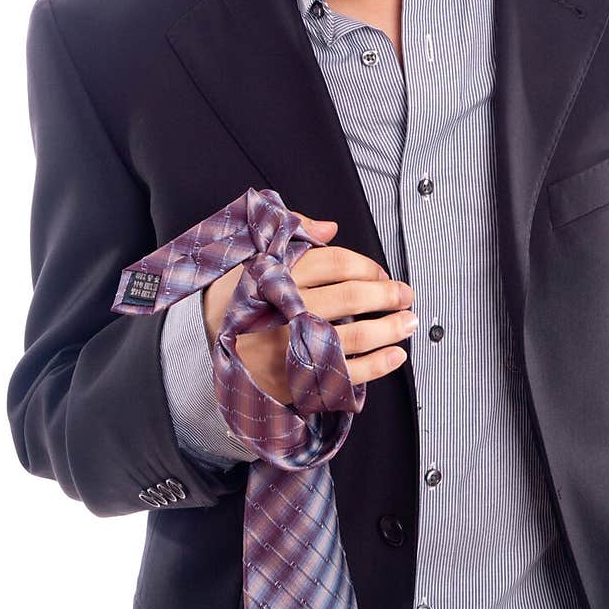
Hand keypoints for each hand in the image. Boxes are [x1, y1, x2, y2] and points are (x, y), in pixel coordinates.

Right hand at [201, 211, 415, 405]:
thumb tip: (330, 227)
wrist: (199, 347)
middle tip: (407, 294)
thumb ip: (290, 234)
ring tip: (409, 322)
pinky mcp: (293, 381)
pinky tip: (395, 356)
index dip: (367, 266)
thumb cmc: (231, 299)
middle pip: (351, 296)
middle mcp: (285, 310)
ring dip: (389, 328)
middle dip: (387, 294)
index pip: (335, 263)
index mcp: (277, 275)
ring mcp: (289, 347)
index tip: (382, 272)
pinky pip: (344, 375)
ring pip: (353, 336)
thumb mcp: (248, 256)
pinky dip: (376, 367)